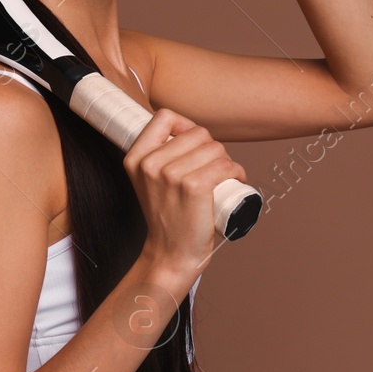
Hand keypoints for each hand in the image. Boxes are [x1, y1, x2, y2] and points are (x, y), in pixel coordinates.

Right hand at [123, 107, 247, 283]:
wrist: (170, 254)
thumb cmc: (168, 218)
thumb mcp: (149, 182)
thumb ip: (157, 156)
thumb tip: (186, 130)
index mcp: (135, 158)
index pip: (164, 117)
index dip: (186, 126)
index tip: (195, 147)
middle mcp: (150, 164)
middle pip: (198, 133)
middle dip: (212, 149)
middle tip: (213, 171)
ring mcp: (170, 175)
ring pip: (215, 148)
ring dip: (227, 162)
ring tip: (223, 179)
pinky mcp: (193, 187)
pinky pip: (225, 165)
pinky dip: (237, 172)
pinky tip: (236, 180)